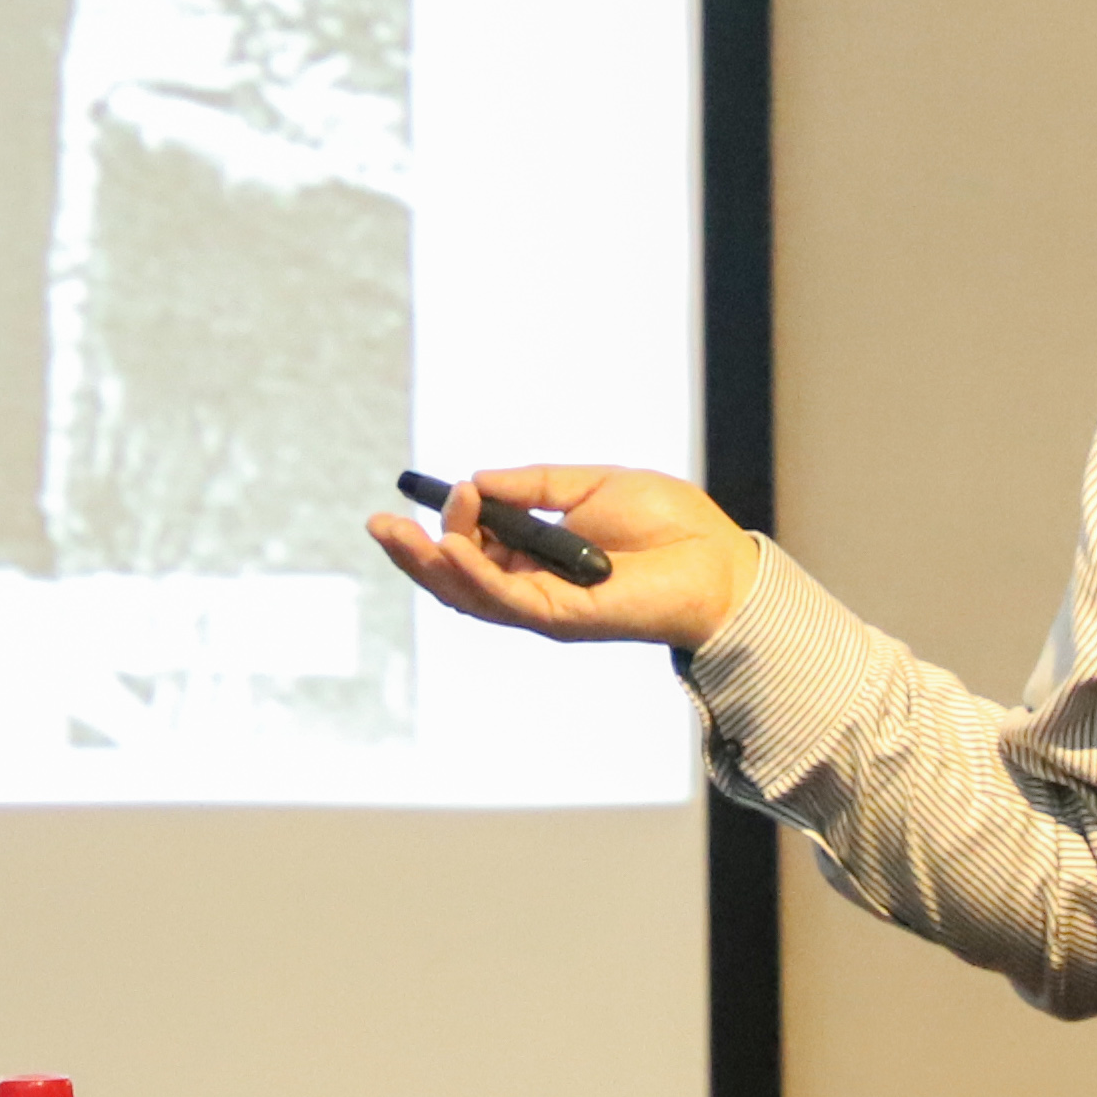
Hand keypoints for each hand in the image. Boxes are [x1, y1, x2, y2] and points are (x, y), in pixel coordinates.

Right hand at [367, 462, 757, 648]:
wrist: (718, 557)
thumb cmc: (668, 523)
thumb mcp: (592, 485)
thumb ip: (535, 484)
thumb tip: (477, 479)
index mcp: (538, 556)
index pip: (473, 548)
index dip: (450, 521)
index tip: (444, 489)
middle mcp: (534, 586)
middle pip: (457, 579)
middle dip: (413, 553)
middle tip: (378, 524)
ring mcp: (544, 606)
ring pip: (469, 595)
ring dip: (429, 565)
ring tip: (397, 535)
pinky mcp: (562, 617)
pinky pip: (506, 599)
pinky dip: (474, 574)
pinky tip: (452, 548)